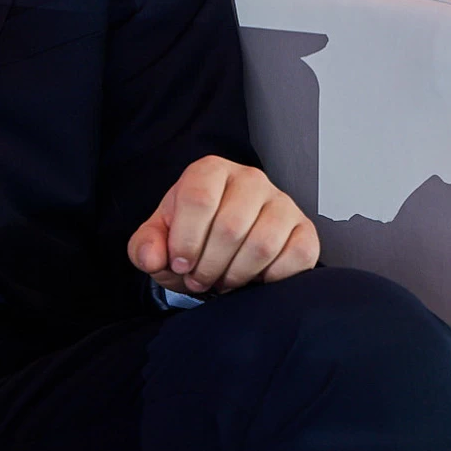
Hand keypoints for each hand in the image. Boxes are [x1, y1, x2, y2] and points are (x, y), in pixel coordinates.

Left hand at [127, 155, 318, 296]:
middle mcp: (250, 179)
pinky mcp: (305, 230)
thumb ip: (145, 246)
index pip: (198, 200)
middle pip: (230, 227)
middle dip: (209, 265)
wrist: (224, 245)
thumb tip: (152, 258)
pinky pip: (296, 258)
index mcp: (210, 170)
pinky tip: (254, 278)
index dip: (185, 241)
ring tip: (223, 280)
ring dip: (236, 275)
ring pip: (262, 245)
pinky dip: (271, 279)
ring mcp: (282, 203)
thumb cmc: (192, 235)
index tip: (180, 264)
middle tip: (200, 279)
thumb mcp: (159, 238)